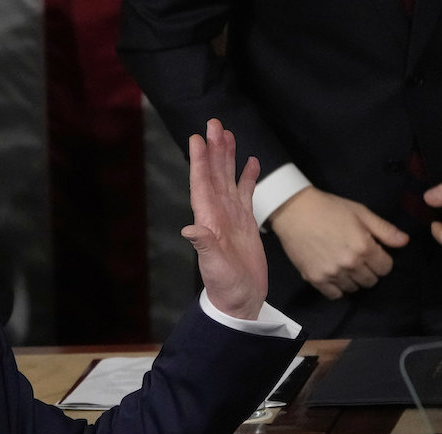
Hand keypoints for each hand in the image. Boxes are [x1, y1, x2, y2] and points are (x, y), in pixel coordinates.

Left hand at [183, 119, 265, 319]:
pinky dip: (248, 177)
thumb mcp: (214, 266)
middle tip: (214, 124)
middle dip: (214, 150)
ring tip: (228, 134)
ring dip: (228, 158)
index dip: (199, 161)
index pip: (201, 184)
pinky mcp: (246, 223)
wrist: (240, 301)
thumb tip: (190, 229)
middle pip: (214, 175)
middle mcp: (217, 214)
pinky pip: (246, 194)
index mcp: (208, 220)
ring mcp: (232, 217)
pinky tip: (251, 162)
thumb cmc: (225, 286)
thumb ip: (205, 246)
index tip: (197, 138)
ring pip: (229, 180)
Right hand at [268, 186, 408, 299]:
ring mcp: (331, 273)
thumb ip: (384, 229)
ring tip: (345, 267)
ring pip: (353, 288)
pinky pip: (334, 295)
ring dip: (353, 279)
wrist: (293, 211)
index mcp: (364, 247)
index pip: (385, 268)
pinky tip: (334, 276)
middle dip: (369, 271)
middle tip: (359, 259)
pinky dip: (337, 288)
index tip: (373, 253)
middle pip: (370, 281)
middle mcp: (350, 264)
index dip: (382, 260)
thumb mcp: (361, 212)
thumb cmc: (329, 208)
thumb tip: (405, 242)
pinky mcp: (314, 278)